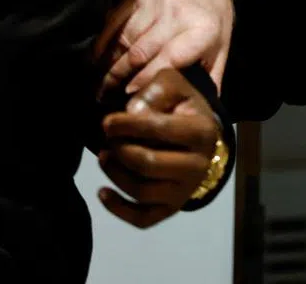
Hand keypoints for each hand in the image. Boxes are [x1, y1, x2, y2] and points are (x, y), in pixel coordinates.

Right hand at [96, 0, 233, 96]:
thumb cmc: (211, 27)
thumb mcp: (219, 54)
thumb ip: (207, 84)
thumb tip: (194, 117)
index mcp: (201, 31)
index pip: (168, 59)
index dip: (145, 80)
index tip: (129, 98)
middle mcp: (177, 14)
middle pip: (139, 52)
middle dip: (119, 77)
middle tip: (105, 97)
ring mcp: (156, 0)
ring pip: (123, 38)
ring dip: (108, 62)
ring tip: (99, 83)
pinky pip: (114, 21)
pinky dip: (104, 42)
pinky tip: (97, 59)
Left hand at [98, 68, 221, 228]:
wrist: (200, 135)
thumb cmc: (182, 107)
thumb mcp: (174, 85)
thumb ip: (155, 90)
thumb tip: (133, 113)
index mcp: (203, 132)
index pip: (159, 129)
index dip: (126, 125)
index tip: (107, 122)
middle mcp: (199, 165)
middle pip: (147, 163)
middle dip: (120, 150)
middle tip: (108, 139)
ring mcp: (186, 191)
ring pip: (141, 191)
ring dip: (114, 174)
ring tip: (104, 156)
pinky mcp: (172, 209)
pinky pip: (142, 219)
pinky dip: (117, 208)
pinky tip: (102, 191)